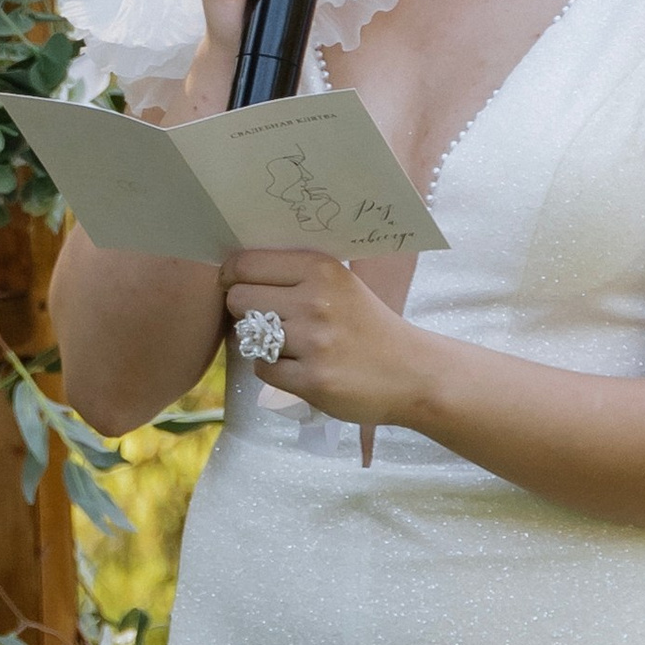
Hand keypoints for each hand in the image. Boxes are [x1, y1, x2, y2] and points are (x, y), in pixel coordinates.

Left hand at [224, 248, 422, 427]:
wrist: (412, 372)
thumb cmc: (368, 325)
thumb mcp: (341, 284)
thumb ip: (296, 273)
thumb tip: (235, 269)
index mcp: (321, 269)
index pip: (246, 264)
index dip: (232, 276)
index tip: (237, 285)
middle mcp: (315, 301)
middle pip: (239, 299)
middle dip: (245, 312)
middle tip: (267, 321)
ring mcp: (313, 342)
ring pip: (248, 337)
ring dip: (261, 344)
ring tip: (289, 346)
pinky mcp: (312, 380)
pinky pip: (262, 369)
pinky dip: (274, 371)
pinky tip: (299, 368)